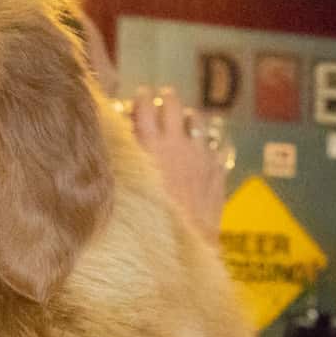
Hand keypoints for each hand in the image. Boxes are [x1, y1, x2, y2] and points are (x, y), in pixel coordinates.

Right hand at [132, 87, 226, 239]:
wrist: (183, 241)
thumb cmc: (147, 219)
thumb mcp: (125, 187)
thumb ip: (123, 158)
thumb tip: (118, 140)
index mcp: (149, 144)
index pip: (144, 106)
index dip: (141, 98)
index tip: (141, 95)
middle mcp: (176, 142)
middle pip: (172, 106)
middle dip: (167, 99)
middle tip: (164, 97)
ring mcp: (200, 154)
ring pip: (197, 120)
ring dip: (189, 117)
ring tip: (187, 118)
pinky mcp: (217, 169)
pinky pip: (216, 146)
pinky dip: (209, 144)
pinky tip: (206, 149)